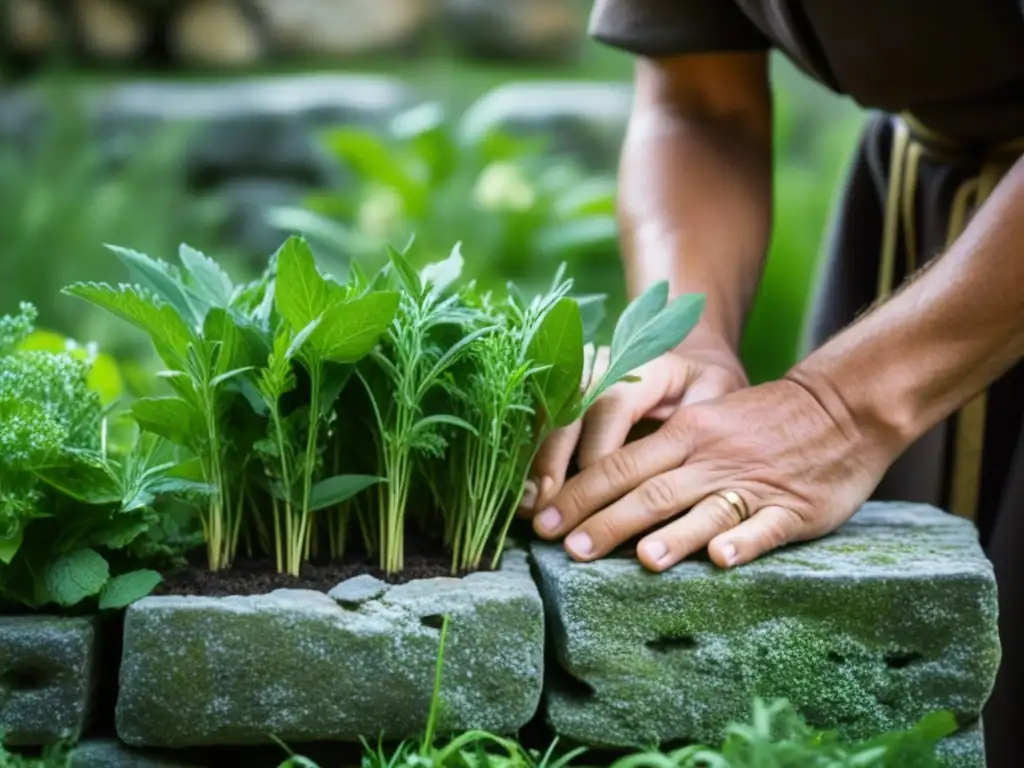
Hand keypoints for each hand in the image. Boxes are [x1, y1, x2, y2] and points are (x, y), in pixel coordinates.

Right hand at [520, 339, 748, 514]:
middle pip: (567, 409)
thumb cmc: (705, 390)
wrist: (686, 360)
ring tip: (527, 506)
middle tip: (547, 508)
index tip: (597, 499)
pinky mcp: (562, 390)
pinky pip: (537, 422)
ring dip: (533, 462)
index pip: (611, 406)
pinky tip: (525, 494)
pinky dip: (528, 458)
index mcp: (643, 366)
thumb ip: (701, 430)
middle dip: (553, 461)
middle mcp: (602, 365)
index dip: (597, 453)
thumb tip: (679, 481)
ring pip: (544, 414)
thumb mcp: (717, 400)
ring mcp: (576, 375)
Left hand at [531, 373, 898, 570]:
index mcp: (686, 434)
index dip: (578, 495)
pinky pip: (766, 525)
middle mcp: (712, 457)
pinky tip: (723, 560)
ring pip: (706, 509)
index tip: (544, 524)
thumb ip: (658, 454)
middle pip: (651, 490)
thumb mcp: (703, 422)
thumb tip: (599, 490)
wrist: (840, 406)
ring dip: (675, 535)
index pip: (619, 465)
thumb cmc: (759, 422)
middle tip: (568, 551)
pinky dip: (744, 542)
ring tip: (643, 559)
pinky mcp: (794, 507)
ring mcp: (753, 482)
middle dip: (606, 521)